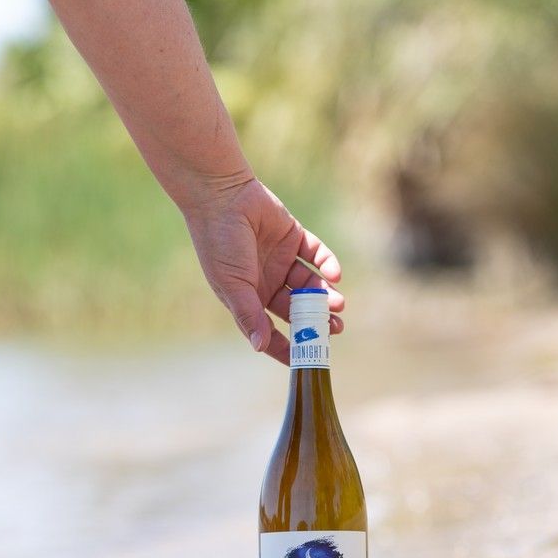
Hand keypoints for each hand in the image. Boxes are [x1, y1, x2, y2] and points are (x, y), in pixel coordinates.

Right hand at [184, 179, 343, 364]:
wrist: (221, 196)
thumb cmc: (219, 243)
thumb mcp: (232, 284)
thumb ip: (248, 314)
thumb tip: (259, 347)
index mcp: (248, 297)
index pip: (270, 329)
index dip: (287, 346)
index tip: (306, 360)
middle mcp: (266, 282)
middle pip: (297, 309)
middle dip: (316, 321)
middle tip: (335, 329)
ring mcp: (281, 260)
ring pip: (310, 284)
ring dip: (325, 296)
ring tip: (339, 304)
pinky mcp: (294, 237)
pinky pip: (316, 255)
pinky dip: (327, 264)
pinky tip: (334, 274)